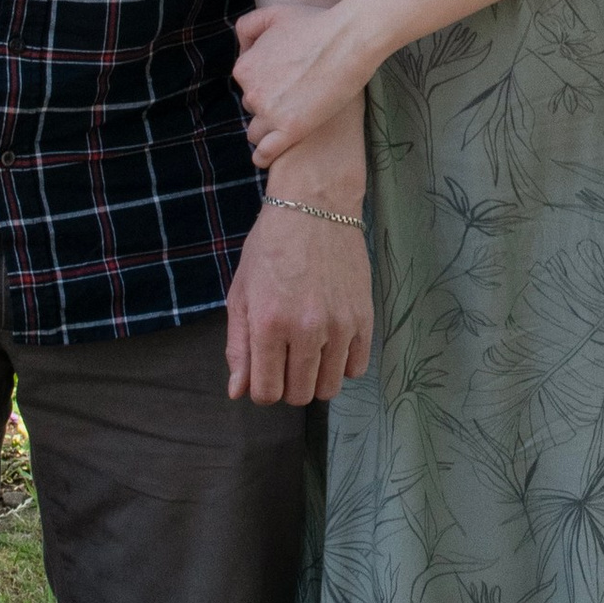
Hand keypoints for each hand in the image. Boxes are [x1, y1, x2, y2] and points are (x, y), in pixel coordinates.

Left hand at [225, 198, 371, 406]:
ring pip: (329, 387)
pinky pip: (357, 368)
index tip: (265, 372)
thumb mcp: (242, 293)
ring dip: (316, 378)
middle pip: (299, 395)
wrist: (315, 207)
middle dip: (288, 386)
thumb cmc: (270, 247)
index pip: (267, 392)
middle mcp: (306, 329)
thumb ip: (239, 346)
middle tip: (286, 359)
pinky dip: (343, 365)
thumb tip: (239, 392)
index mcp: (269, 324)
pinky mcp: (364, 318)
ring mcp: (340, 325)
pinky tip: (332, 344)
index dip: (262, 390)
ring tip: (310, 352)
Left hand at [233, 0, 372, 167]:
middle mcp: (252, 92)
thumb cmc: (317, 23)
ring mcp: (270, 112)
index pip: (247, 87)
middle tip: (296, 100)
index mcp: (245, 67)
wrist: (349, 39)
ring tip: (290, 124)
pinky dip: (264, 157)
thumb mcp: (273, 14)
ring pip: (257, 132)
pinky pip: (266, 153)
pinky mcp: (291, 129)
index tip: (286, 84)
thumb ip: (248, 28)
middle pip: (253, 109)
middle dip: (269, 106)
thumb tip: (242, 50)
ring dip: (269, 130)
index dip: (267, 86)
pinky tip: (269, 158)